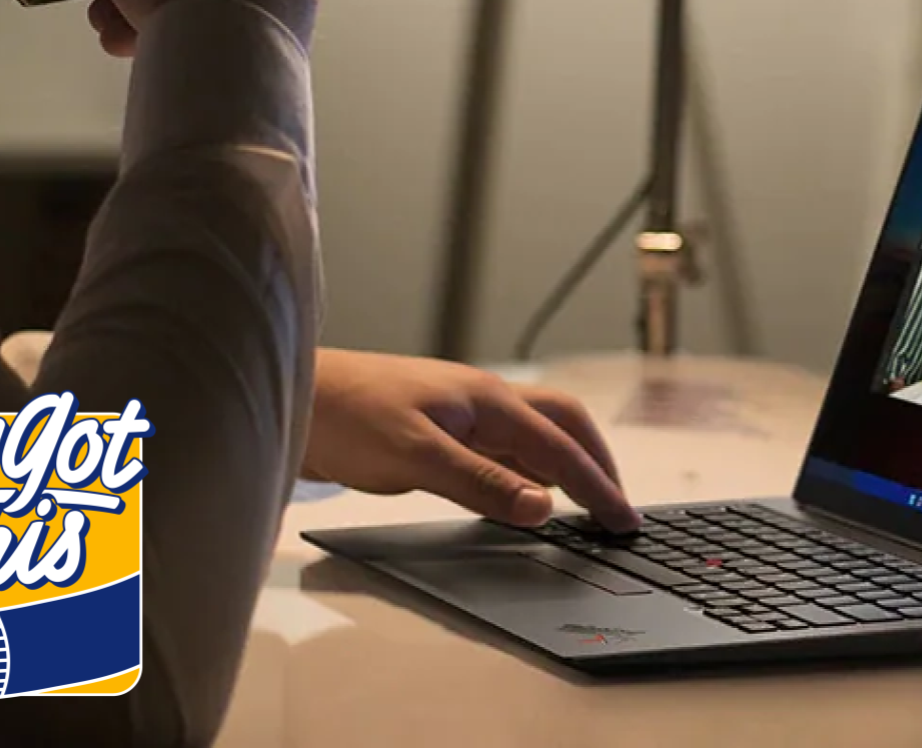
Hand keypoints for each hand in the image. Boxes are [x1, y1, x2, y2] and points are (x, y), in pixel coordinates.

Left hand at [303, 350, 641, 532]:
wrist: (296, 399)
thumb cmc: (349, 417)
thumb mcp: (418, 457)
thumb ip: (482, 483)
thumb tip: (542, 508)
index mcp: (488, 400)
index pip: (560, 447)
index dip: (597, 486)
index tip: (625, 520)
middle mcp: (484, 402)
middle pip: (564, 424)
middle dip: (597, 462)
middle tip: (617, 507)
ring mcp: (464, 414)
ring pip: (535, 435)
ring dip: (567, 463)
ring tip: (586, 502)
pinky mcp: (443, 431)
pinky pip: (506, 448)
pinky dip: (530, 470)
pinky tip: (526, 494)